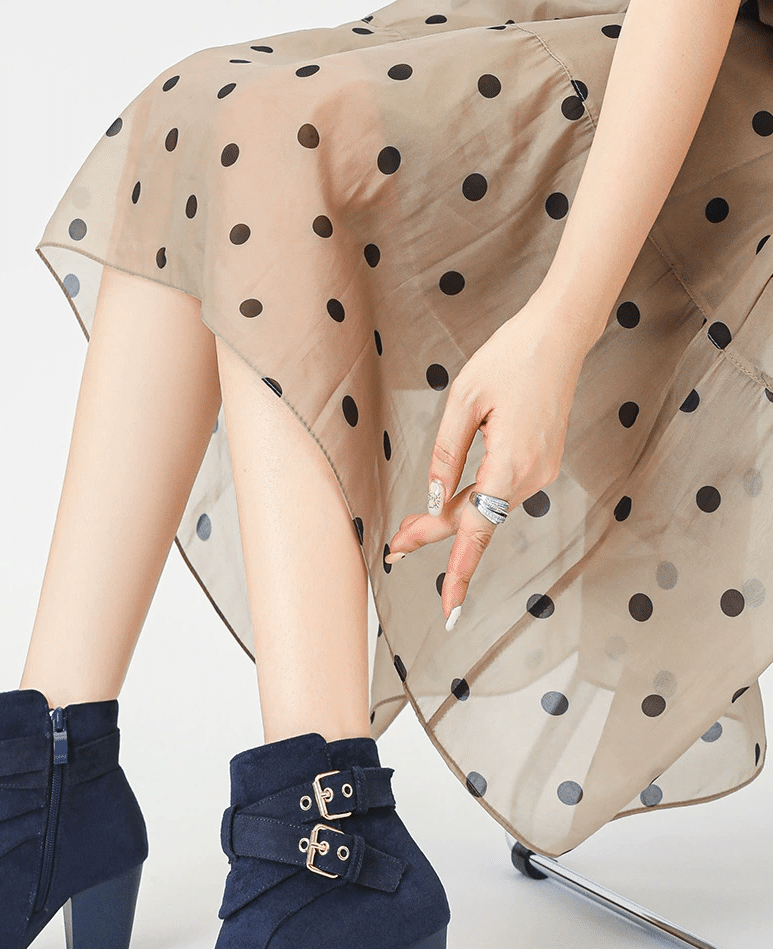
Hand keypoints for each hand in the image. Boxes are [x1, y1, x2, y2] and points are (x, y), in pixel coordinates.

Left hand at [382, 292, 594, 626]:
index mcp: (511, 461)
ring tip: (408, 529)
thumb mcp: (463, 400)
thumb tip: (434, 500)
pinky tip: (445, 505)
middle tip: (394, 549)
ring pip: (487, 509)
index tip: (448, 606)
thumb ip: (446, 455)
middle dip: (433, 536)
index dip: (459, 570)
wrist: (560, 336)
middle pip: (476, 521)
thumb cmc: (509, 358)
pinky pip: (499, 494)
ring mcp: (541, 471)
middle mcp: (532, 474)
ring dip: (450, 520)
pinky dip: (472, 503)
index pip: (478, 529)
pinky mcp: (541, 464)